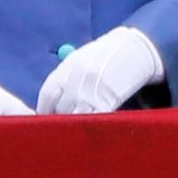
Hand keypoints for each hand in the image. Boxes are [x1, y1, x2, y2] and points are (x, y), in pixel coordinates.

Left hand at [36, 27, 163, 114]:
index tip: (45, 116)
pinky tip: (91, 122)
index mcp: (67, 68)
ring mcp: (91, 92)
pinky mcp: (107, 101)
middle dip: (60, 118)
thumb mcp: (80, 60)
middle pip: (60, 109)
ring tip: (76, 127)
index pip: (47, 95)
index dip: (45, 109)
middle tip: (62, 124)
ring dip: (73, 124)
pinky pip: (93, 119)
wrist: (133, 50)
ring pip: (74, 118)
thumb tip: (51, 103)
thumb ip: (64, 78)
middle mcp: (76, 81)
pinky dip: (90, 123)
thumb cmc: (104, 56)